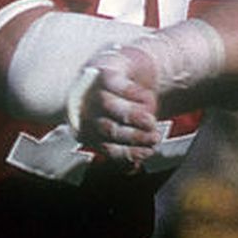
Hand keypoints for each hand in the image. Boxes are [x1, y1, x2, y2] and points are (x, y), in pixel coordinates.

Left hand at [68, 41, 164, 167]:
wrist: (127, 68)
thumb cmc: (125, 104)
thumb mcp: (127, 128)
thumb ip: (128, 147)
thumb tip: (133, 168)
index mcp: (85, 129)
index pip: (105, 146)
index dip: (128, 152)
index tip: (149, 153)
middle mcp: (83, 110)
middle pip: (107, 128)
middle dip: (134, 136)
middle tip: (154, 137)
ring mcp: (91, 89)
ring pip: (111, 107)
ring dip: (135, 116)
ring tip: (152, 120)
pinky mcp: (103, 71)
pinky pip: (120, 86)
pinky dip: (136, 95)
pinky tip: (148, 98)